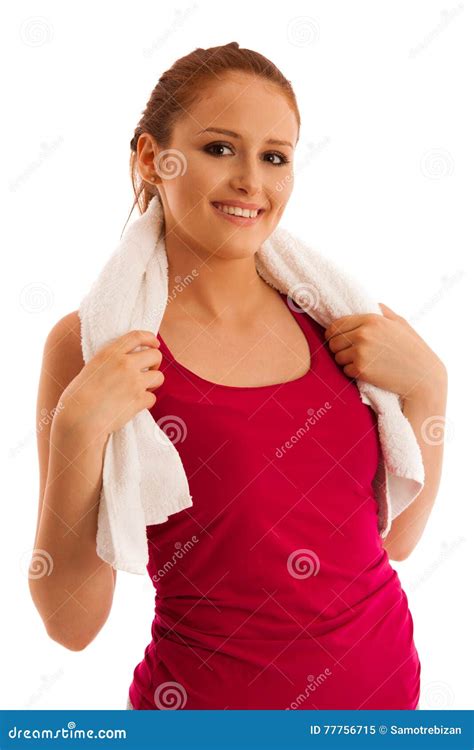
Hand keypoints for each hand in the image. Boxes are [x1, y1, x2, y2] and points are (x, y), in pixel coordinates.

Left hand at [324, 303, 446, 399]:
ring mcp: (360, 353)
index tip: (339, 339)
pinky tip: (368, 371)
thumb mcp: (400, 323)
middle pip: (333, 342)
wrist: (423, 377)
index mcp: (371, 320)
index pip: (336, 325)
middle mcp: (363, 334)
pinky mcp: (361, 370)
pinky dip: (353, 372)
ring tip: (364, 361)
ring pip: (337, 357)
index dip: (334, 333)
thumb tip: (367, 303)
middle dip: (339, 348)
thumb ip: (381, 311)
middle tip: (352, 352)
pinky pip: (345, 370)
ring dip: (346, 361)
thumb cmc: (413, 349)